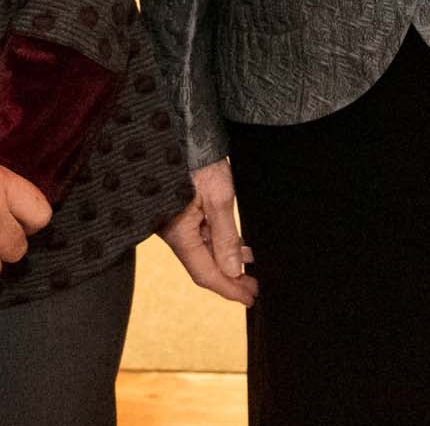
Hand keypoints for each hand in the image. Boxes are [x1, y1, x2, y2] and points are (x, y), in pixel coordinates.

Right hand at [159, 158, 255, 305]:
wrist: (179, 130)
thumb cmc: (197, 160)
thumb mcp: (218, 197)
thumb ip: (226, 237)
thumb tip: (235, 271)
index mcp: (178, 234)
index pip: (205, 273)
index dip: (229, 289)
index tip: (250, 298)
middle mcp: (174, 232)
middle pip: (204, 265)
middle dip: (230, 278)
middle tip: (255, 288)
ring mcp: (176, 222)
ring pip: (204, 251)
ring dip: (228, 261)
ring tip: (252, 267)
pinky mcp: (181, 211)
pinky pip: (202, 235)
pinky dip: (220, 243)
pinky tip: (239, 246)